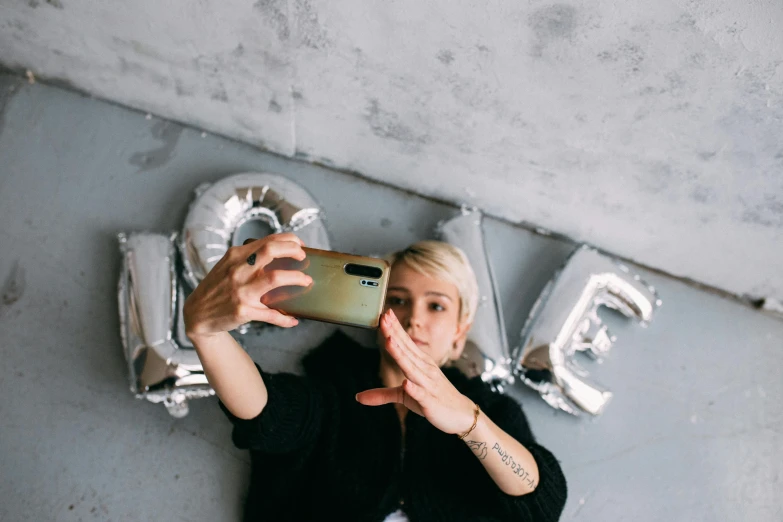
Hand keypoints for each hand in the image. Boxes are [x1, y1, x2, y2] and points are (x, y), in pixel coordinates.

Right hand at [183, 233, 311, 338]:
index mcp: (236, 256)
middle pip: (271, 250)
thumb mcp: (228, 265)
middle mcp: (238, 270)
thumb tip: (279, 253)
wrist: (197, 314)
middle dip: (293, 251)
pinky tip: (293, 320)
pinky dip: (285, 318)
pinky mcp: (243, 311)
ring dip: (296, 278)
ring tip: (306, 281)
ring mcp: (241, 290)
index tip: (301, 246)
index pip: (268, 240)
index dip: (290, 240)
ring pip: (276, 278)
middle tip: (303, 258)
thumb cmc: (217, 288)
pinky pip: (271, 314)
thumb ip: (248, 258)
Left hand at [355, 309, 475, 434]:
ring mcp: (428, 385)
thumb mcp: (404, 396)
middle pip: (406, 350)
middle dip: (394, 334)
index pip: (406, 343)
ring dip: (400, 355)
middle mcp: (424, 370)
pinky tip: (406, 383)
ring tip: (390, 341)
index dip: (394, 329)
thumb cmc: (433, 400)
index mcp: (420, 364)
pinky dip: (414, 389)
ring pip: (411, 368)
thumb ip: (382, 394)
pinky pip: (421, 394)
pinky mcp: (430, 402)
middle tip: (384, 318)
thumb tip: (357, 397)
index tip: (384, 314)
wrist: (460, 415)